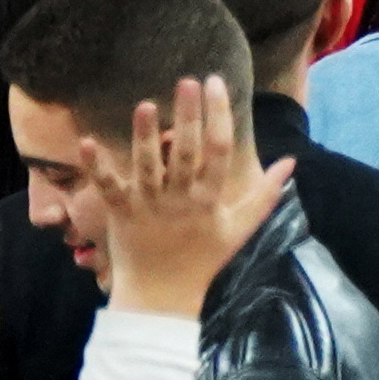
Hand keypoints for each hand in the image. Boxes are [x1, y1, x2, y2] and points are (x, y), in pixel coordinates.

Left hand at [78, 72, 273, 316]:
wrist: (164, 297)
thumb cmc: (203, 259)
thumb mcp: (239, 228)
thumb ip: (264, 195)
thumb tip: (290, 163)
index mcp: (210, 200)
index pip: (220, 151)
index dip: (219, 115)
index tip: (215, 83)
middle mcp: (180, 199)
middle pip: (186, 152)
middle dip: (188, 116)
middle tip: (188, 81)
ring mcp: (149, 206)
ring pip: (148, 166)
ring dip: (145, 136)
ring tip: (145, 105)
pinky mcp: (121, 213)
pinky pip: (109, 187)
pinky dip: (97, 167)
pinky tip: (87, 142)